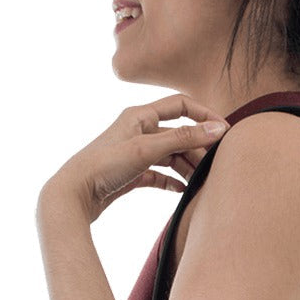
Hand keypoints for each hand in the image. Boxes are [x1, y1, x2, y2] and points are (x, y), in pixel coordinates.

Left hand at [37, 93, 229, 224]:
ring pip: (170, 156)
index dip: (204, 115)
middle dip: (198, 148)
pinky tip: (183, 192)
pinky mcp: (131, 174)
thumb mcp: (147, 149)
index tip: (224, 132)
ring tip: (202, 181)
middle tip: (217, 164)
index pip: (181, 105)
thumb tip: (218, 128)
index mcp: (140, 116)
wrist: (74, 194)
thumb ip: (184, 138)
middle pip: (178, 134)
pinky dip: (172, 182)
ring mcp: (135, 153)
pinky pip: (159, 175)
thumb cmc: (104, 166)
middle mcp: (138, 130)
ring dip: (187, 167)